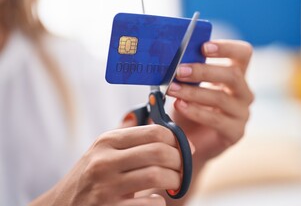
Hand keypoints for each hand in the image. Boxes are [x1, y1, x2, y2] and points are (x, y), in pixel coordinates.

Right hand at [30, 125, 181, 205]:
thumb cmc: (89, 176)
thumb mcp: (102, 150)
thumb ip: (130, 137)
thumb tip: (164, 126)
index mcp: (107, 141)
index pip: (155, 132)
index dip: (178, 140)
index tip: (186, 149)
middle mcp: (104, 161)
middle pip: (160, 152)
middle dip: (180, 161)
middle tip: (182, 168)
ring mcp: (105, 187)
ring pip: (157, 176)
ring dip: (175, 181)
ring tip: (174, 183)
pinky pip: (149, 203)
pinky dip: (160, 201)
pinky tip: (156, 198)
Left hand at [167, 40, 253, 163]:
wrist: (190, 141)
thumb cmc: (190, 107)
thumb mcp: (189, 86)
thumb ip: (188, 72)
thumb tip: (172, 56)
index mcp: (235, 75)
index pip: (243, 54)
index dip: (226, 47)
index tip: (203, 47)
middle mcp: (243, 93)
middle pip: (233, 75)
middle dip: (203, 70)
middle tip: (179, 70)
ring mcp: (242, 113)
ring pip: (221, 97)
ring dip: (193, 92)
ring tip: (172, 89)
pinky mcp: (235, 132)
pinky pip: (216, 120)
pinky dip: (195, 111)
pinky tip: (179, 106)